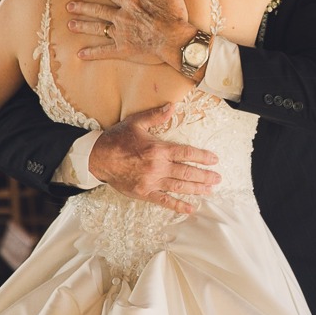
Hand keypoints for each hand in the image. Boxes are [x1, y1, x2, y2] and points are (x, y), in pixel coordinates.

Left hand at [67, 0, 193, 65]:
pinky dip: (92, 53)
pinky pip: (104, 52)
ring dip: (83, 26)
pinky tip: (80, 54)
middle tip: (69, 6)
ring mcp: (121, 34)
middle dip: (83, 7)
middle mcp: (122, 17)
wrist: (175, 41)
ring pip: (97, 28)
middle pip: (98, 10)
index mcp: (132, 2)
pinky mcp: (123, 50)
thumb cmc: (175, 16)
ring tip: (70, 24)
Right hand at [87, 103, 220, 213]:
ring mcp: (151, 181)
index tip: (214, 160)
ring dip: (196, 189)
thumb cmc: (116, 139)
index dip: (202, 157)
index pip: (186, 153)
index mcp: (158, 149)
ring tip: (210, 190)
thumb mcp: (135, 123)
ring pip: (179, 187)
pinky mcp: (144, 193)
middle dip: (204, 176)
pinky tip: (190, 208)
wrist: (97, 158)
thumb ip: (156, 115)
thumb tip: (172, 106)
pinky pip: (164, 201)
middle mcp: (157, 167)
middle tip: (218, 178)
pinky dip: (178, 205)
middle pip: (187, 172)